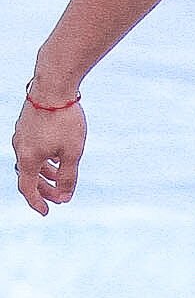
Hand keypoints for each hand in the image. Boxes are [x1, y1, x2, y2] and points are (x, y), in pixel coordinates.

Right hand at [12, 100, 86, 214]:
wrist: (53, 86)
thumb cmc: (64, 120)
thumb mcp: (72, 152)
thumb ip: (69, 176)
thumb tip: (66, 197)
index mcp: (27, 159)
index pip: (28, 189)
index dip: (37, 202)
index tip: (47, 212)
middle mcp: (19, 148)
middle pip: (29, 176)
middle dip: (45, 189)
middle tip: (60, 197)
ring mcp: (22, 135)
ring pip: (32, 161)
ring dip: (46, 172)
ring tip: (61, 177)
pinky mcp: (28, 124)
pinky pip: (34, 148)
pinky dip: (44, 157)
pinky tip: (57, 155)